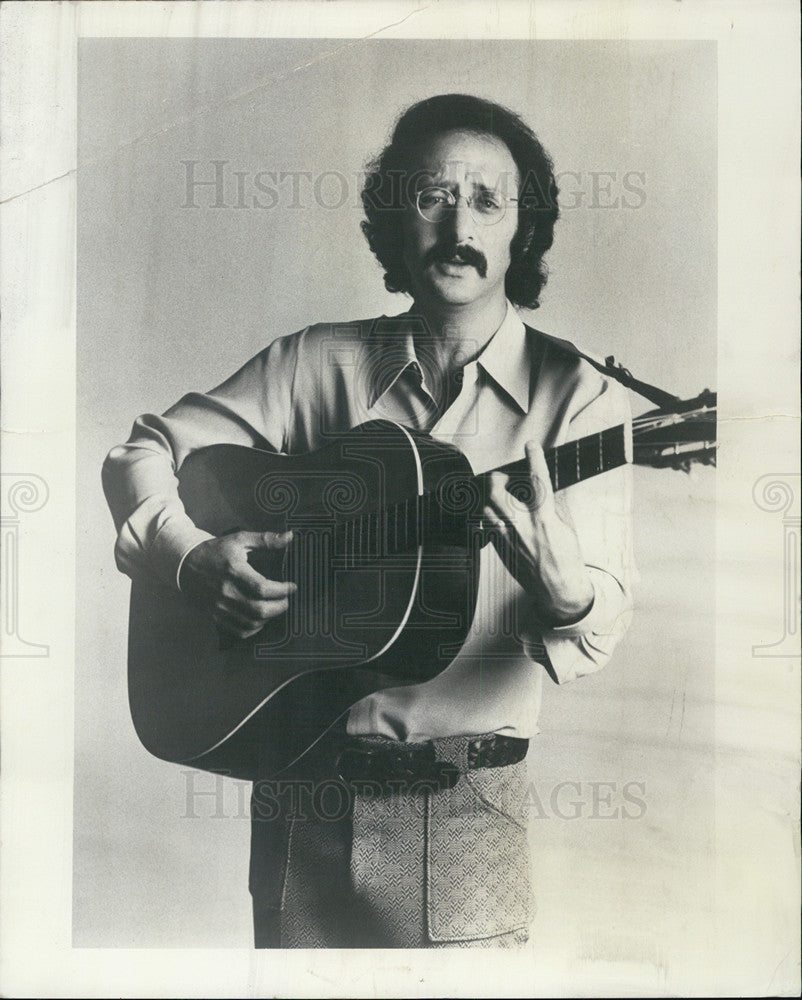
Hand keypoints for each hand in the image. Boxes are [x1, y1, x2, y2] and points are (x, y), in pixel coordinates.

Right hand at [178, 530, 295, 638]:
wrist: (185, 565)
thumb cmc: (215, 551)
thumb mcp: (239, 540)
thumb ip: (266, 539)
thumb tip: (290, 536)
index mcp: (233, 571)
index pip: (262, 587)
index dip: (282, 590)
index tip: (292, 587)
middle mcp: (226, 592)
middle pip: (259, 610)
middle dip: (280, 607)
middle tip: (286, 600)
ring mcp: (220, 607)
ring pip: (251, 623)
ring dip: (269, 618)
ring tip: (275, 607)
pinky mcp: (216, 616)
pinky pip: (239, 631)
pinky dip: (254, 628)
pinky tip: (260, 618)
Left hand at [483, 441, 593, 626]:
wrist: (559, 590)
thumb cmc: (567, 559)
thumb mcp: (567, 527)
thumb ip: (552, 505)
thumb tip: (542, 487)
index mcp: (545, 519)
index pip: (538, 481)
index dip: (534, 459)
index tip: (531, 446)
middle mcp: (523, 527)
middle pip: (497, 491)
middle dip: (498, 478)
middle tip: (504, 478)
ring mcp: (508, 539)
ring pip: (486, 507)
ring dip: (491, 497)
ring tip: (501, 497)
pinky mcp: (499, 550)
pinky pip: (486, 525)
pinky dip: (490, 516)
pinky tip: (499, 516)